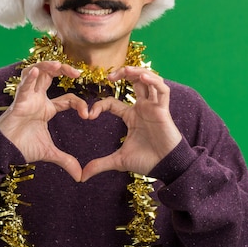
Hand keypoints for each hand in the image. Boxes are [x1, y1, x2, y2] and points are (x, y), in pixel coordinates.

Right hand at [0, 61, 88, 181]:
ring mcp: (27, 98)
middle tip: (78, 73)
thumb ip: (65, 161)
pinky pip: (23, 87)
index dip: (79, 104)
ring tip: (59, 65)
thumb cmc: (23, 147)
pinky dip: (29, 78)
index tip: (88, 115)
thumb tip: (80, 176)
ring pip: (36, 73)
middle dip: (64, 69)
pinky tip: (36, 71)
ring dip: (47, 66)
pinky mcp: (18, 103)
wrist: (4, 152)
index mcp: (47, 108)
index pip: (67, 98)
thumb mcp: (49, 153)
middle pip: (50, 75)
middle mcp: (38, 98)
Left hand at [81, 66, 181, 181]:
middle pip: (134, 81)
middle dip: (123, 73)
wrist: (166, 167)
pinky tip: (143, 77)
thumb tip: (82, 176)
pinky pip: (162, 90)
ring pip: (148, 80)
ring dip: (138, 72)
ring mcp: (154, 106)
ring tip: (126, 70)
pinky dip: (154, 81)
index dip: (100, 105)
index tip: (89, 115)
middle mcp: (143, 107)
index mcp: (131, 116)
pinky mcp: (164, 109)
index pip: (113, 102)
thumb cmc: (147, 161)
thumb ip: (100, 164)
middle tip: (109, 75)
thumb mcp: (119, 161)